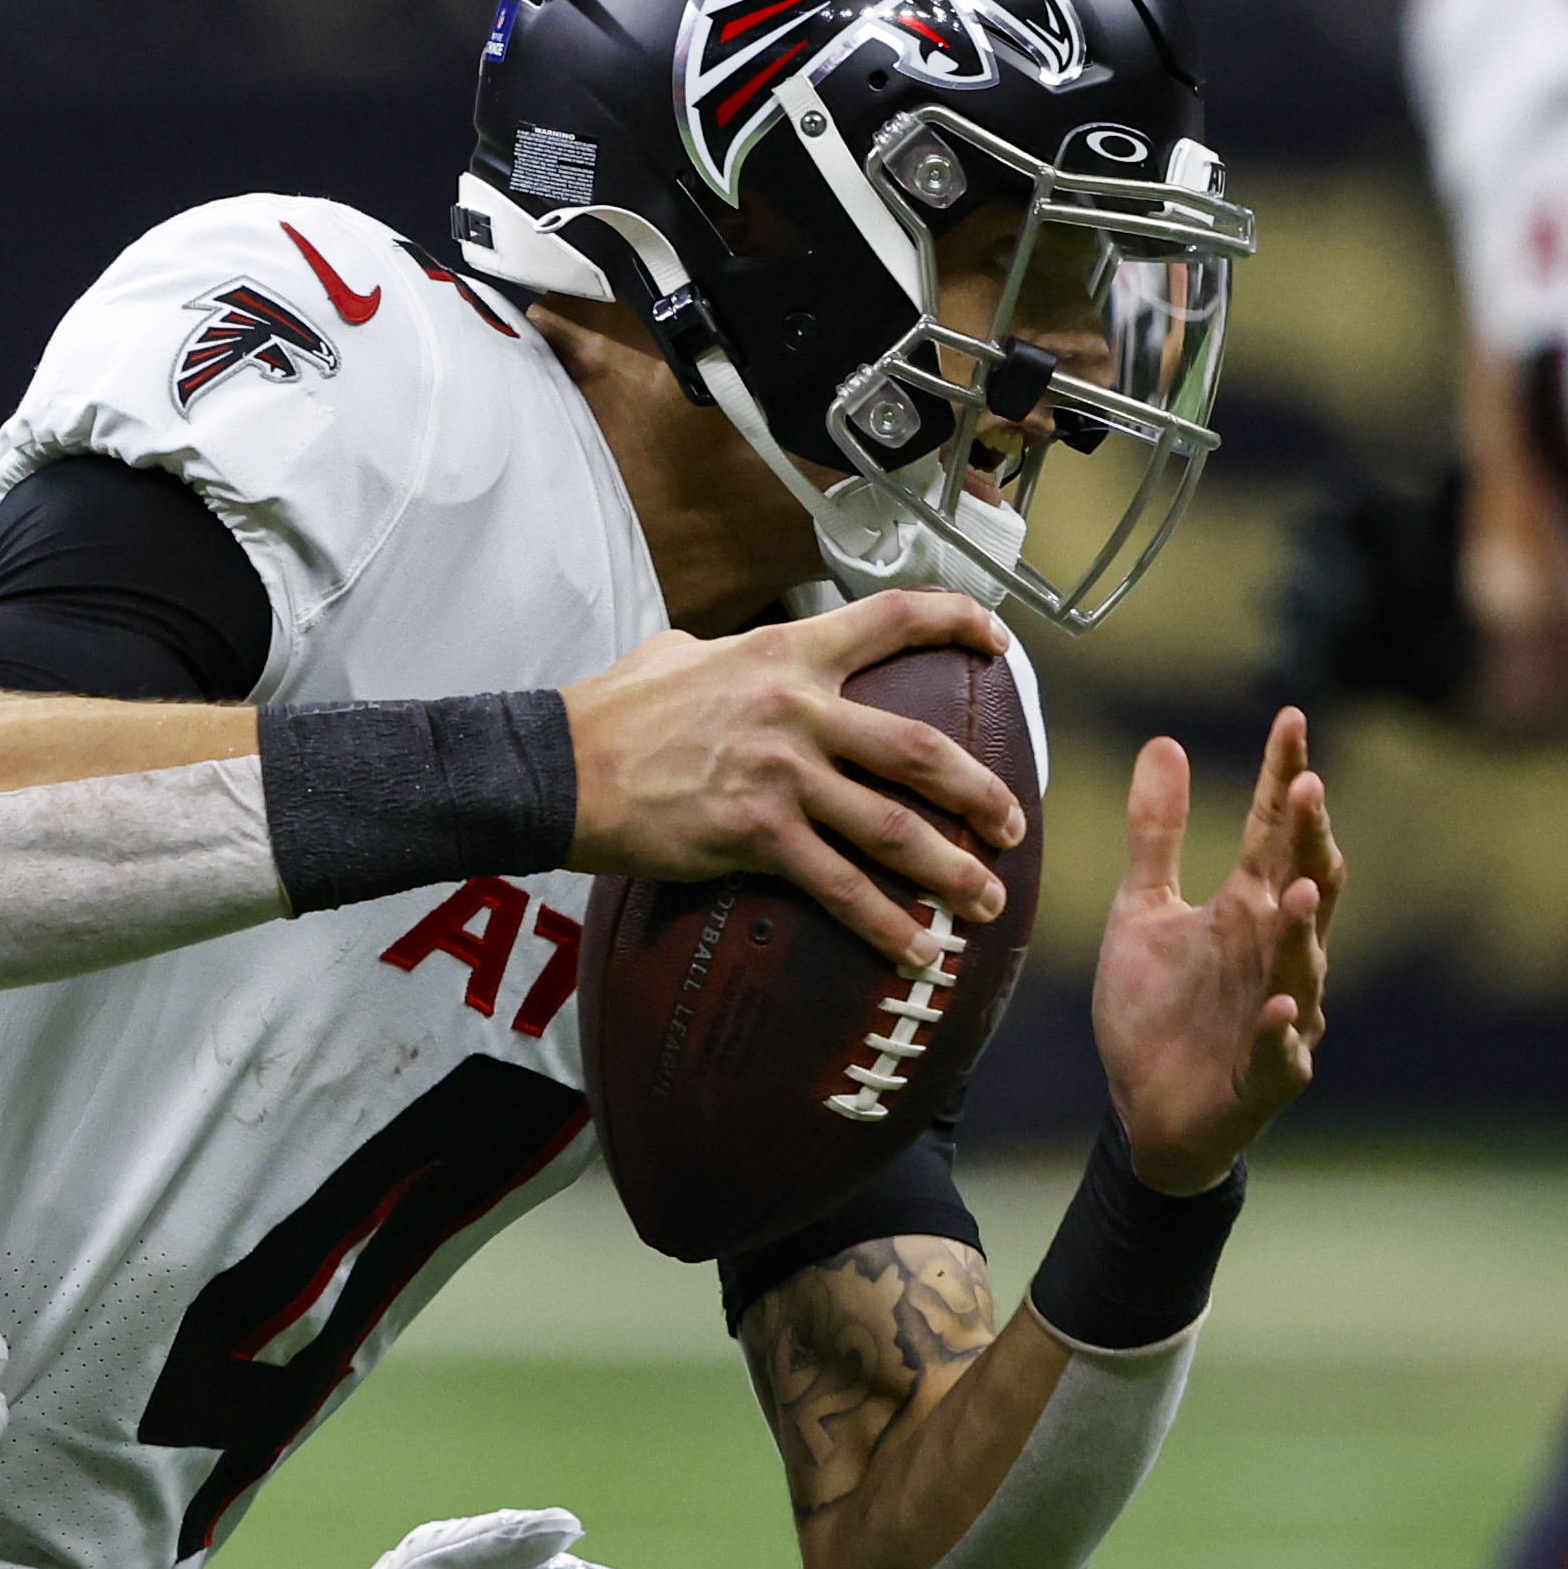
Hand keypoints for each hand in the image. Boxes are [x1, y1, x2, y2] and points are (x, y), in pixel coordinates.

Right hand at [561, 593, 1027, 970]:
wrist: (557, 766)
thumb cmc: (608, 713)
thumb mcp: (672, 654)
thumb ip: (719, 652)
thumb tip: (719, 653)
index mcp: (784, 653)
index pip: (891, 619)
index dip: (958, 623)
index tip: (999, 640)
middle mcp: (796, 709)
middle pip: (921, 748)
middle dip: (981, 792)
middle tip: (1010, 824)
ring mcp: (780, 775)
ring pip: (893, 826)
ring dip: (950, 869)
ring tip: (983, 901)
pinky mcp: (755, 835)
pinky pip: (837, 886)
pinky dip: (884, 924)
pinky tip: (914, 950)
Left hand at [1094, 709, 1342, 1195]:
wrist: (1146, 1109)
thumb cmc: (1158, 1008)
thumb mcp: (1142, 910)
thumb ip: (1156, 835)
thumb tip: (1165, 742)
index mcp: (1246, 908)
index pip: (1272, 832)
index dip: (1283, 778)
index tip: (1291, 719)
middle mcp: (1272, 952)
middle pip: (1303, 885)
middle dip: (1308, 841)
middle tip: (1308, 786)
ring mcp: (1276, 1013)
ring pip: (1301, 966)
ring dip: (1300, 931)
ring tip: (1296, 890)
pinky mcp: (1264, 1074)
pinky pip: (1280, 1053)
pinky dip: (1280, 1032)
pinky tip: (1280, 1011)